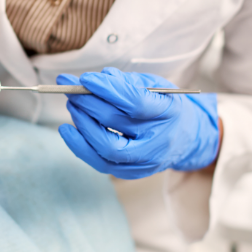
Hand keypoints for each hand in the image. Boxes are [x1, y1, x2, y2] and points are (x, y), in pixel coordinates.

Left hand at [56, 67, 218, 178]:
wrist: (184, 137)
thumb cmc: (164, 106)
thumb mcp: (155, 85)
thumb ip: (127, 81)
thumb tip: (97, 79)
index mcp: (169, 111)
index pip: (135, 101)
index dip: (107, 89)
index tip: (86, 79)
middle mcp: (159, 139)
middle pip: (116, 122)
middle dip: (87, 103)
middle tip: (71, 89)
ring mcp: (145, 160)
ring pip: (107, 147)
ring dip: (82, 123)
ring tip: (72, 104)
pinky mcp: (131, 173)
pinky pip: (100, 163)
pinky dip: (80, 146)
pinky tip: (67, 130)